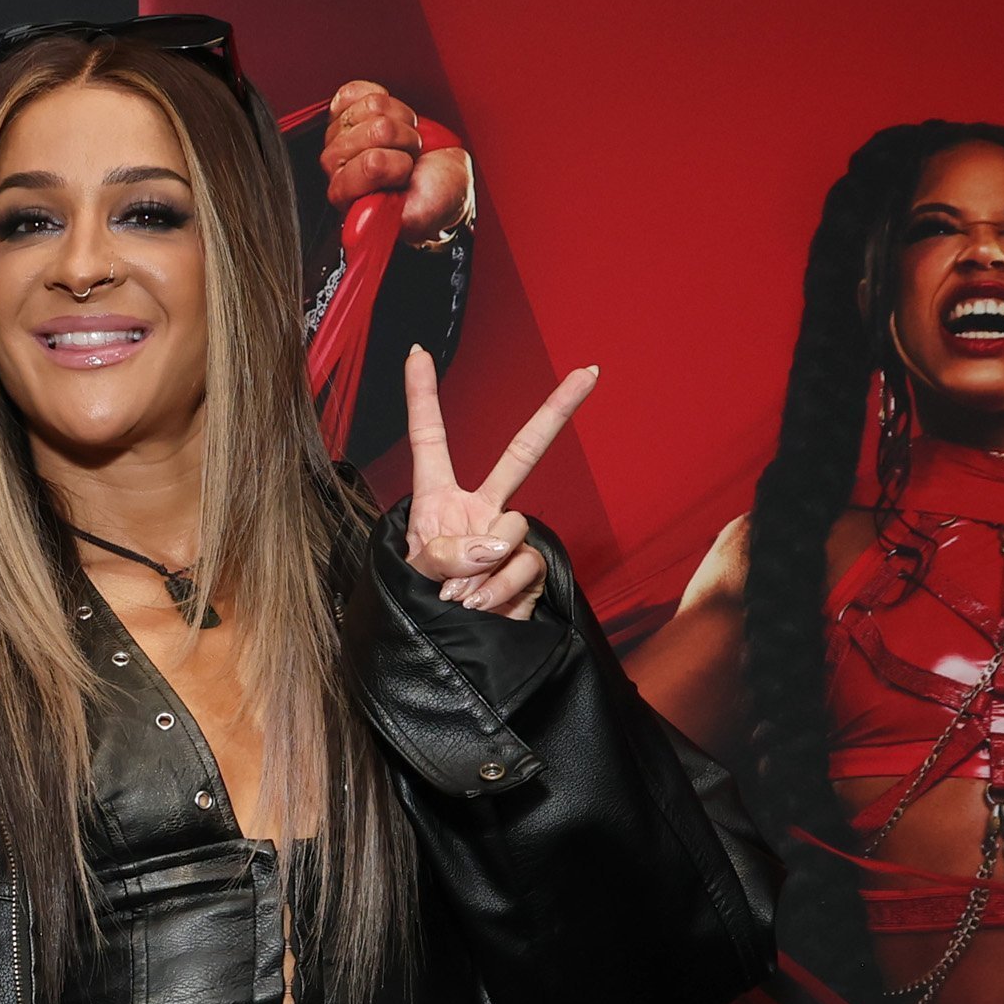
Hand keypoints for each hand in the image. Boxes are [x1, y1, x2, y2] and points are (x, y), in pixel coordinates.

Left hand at [320, 79, 472, 246]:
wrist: (443, 177)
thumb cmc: (431, 197)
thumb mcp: (421, 216)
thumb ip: (393, 221)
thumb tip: (358, 230)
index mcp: (347, 197)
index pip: (369, 163)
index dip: (398, 165)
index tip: (407, 175)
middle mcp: (338, 166)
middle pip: (371, 130)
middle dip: (402, 142)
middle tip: (409, 158)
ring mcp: (342, 137)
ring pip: (371, 107)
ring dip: (400, 123)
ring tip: (405, 143)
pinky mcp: (348, 112)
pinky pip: (355, 91)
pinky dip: (384, 99)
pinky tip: (390, 118)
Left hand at [399, 346, 593, 618]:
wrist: (445, 651)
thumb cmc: (417, 602)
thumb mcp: (413, 572)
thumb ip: (445, 552)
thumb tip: (495, 545)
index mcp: (438, 499)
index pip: (430, 438)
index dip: (422, 396)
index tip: (417, 353)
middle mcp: (479, 510)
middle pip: (522, 454)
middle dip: (557, 412)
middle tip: (590, 371)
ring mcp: (508, 538)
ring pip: (513, 531)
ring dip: (482, 570)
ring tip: (459, 597)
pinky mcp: (531, 568)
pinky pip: (525, 567)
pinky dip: (500, 591)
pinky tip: (481, 608)